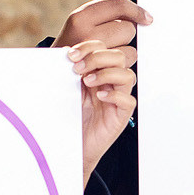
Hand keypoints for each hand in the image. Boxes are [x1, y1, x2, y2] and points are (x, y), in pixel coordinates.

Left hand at [70, 38, 135, 178]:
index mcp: (98, 73)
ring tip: (87, 82)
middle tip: (78, 69)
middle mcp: (110, 84)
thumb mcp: (66, 90)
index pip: (103, 49)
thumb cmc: (70, 119)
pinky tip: (100, 97)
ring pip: (127, 75)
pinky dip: (115, 95)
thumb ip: (68, 72)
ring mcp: (117, 99)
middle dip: (97, 58)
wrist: (70, 146)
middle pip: (118, 57)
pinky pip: (129, 100)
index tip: (71, 55)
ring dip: (106, 74)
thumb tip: (65, 51)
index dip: (89, 47)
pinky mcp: (121, 116)